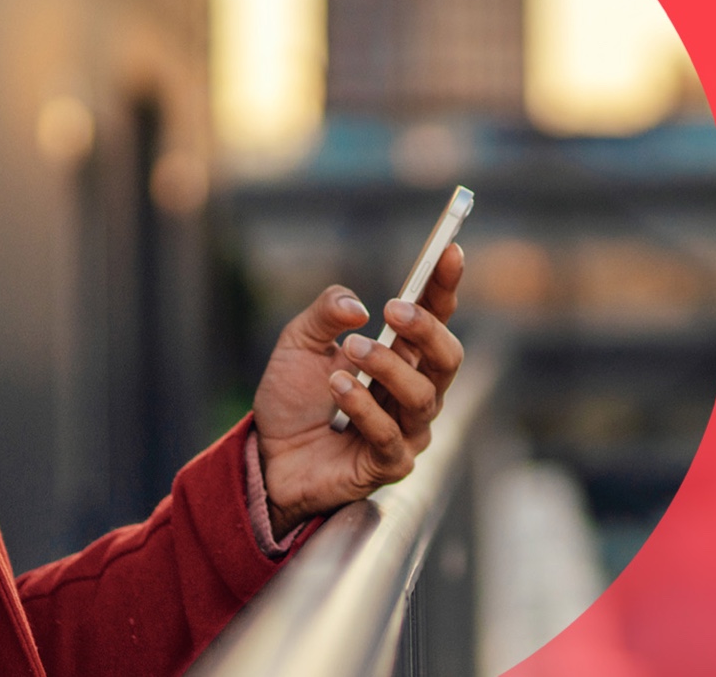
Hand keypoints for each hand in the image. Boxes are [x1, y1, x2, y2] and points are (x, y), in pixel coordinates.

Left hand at [251, 244, 464, 535]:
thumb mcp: (298, 342)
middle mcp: (414, 392)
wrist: (267, 458)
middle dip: (426, 329)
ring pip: (421, 395)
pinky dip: (363, 405)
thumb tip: (357, 307)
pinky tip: (336, 386)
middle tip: (392, 309)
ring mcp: (407, 431)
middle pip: (447, 358)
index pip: (436, 318)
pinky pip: (388, 434)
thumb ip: (325, 313)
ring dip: (387, 366)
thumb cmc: (293, 399)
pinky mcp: (389, 464)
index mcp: (401, 357)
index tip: (448, 250)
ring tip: (350, 350)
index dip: (444, 285)